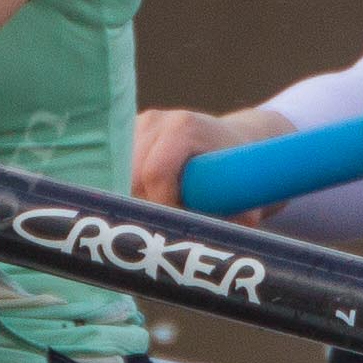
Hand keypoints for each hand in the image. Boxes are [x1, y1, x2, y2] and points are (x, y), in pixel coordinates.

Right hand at [133, 106, 294, 226]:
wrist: (235, 140)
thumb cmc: (241, 171)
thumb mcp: (244, 193)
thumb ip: (230, 218)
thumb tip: (211, 242)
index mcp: (183, 128)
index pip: (155, 173)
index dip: (163, 205)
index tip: (179, 223)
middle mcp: (156, 120)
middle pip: (131, 175)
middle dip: (146, 204)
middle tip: (170, 220)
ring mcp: (139, 123)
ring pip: (119, 173)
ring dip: (136, 196)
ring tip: (164, 206)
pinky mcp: (128, 131)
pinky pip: (117, 168)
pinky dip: (130, 186)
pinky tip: (151, 193)